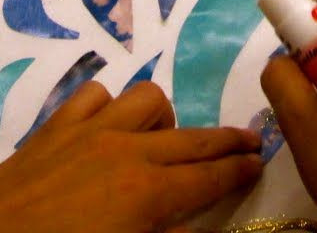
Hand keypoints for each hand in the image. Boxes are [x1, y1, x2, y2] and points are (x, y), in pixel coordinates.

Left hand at [0, 80, 261, 232]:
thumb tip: (189, 223)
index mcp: (149, 193)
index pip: (212, 177)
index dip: (242, 170)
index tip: (261, 162)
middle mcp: (128, 151)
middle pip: (193, 139)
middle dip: (225, 143)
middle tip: (246, 146)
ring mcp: (89, 131)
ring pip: (148, 101)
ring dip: (164, 121)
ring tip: (165, 144)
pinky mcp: (54, 127)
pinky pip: (96, 96)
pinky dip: (110, 108)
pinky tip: (107, 129)